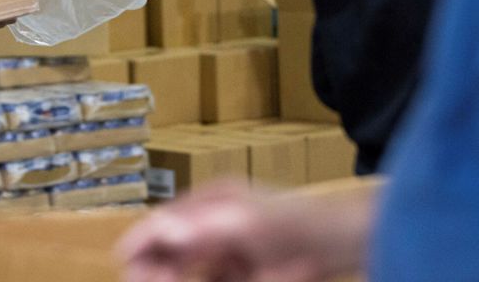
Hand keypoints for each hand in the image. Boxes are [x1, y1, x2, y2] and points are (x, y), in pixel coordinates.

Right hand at [118, 181, 362, 281]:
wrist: (352, 242)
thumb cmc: (302, 229)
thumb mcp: (249, 227)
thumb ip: (205, 229)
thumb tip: (163, 230)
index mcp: (210, 204)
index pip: (160, 223)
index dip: (140, 245)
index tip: (126, 268)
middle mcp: (215, 219)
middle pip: (170, 247)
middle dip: (157, 267)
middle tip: (148, 280)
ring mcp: (231, 244)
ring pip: (190, 266)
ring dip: (179, 273)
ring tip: (170, 278)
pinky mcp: (246, 266)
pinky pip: (213, 274)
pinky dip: (206, 275)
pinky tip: (224, 276)